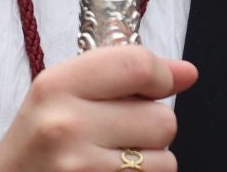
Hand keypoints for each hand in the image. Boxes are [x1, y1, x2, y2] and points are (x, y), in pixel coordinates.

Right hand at [0, 45, 196, 171]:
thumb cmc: (38, 140)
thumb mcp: (62, 94)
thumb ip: (122, 76)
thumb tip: (188, 73)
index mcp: (56, 85)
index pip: (136, 65)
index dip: (161, 74)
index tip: (156, 85)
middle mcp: (67, 125)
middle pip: (162, 118)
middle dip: (152, 125)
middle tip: (121, 130)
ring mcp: (82, 167)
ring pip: (166, 159)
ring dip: (150, 159)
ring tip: (115, 157)